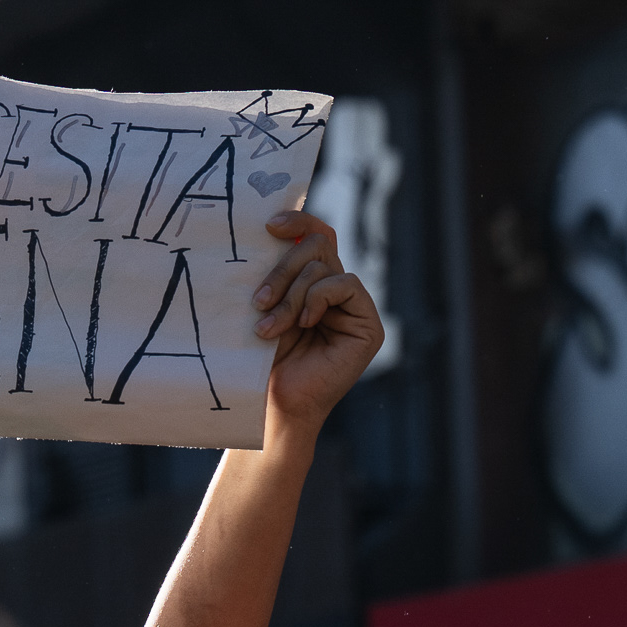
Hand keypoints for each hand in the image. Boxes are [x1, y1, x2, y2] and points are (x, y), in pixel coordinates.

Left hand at [253, 210, 381, 433]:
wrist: (270, 406)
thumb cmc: (258, 362)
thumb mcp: (262, 308)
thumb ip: (273, 274)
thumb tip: (269, 227)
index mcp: (310, 283)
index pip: (315, 236)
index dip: (298, 221)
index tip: (269, 223)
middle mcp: (334, 290)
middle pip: (317, 246)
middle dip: (283, 268)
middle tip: (258, 300)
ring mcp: (353, 307)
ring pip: (324, 267)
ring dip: (291, 295)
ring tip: (268, 328)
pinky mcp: (368, 325)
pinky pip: (345, 285)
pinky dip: (318, 299)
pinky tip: (303, 324)